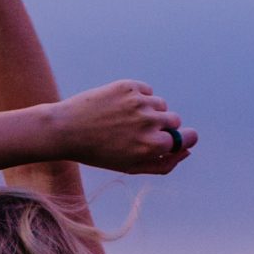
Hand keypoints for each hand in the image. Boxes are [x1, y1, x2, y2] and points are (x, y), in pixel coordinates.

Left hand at [51, 81, 199, 175]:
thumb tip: (186, 152)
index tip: (174, 138)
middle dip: (163, 126)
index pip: (188, 138)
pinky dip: (138, 97)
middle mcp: (149, 123)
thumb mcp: (130, 166)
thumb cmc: (98, 153)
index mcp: (153, 146)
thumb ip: (162, 164)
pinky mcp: (128, 86)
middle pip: (175, 120)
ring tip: (124, 120)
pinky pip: (146, 91)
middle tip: (138, 131)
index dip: (183, 139)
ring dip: (149, 111)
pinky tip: (118, 107)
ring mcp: (139, 102)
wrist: (65, 129)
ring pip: (161, 105)